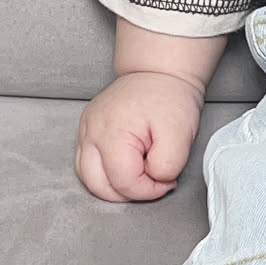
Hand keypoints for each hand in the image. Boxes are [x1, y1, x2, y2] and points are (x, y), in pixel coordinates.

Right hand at [75, 70, 203, 201]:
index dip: (149, 190)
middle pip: (98, 186)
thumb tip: (153, 180)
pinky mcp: (86, 130)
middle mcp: (90, 132)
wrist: (159, 72)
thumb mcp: (181, 134)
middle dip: (129, 191)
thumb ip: (166, 166)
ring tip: (140, 173)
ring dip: (114, 185)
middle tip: (152, 180)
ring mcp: (84, 130)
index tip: (167, 179)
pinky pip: (87, 164)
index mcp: (112, 133)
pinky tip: (127, 165)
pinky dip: (105, 173)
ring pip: (87, 178)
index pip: (123, 183)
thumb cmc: (169, 98)